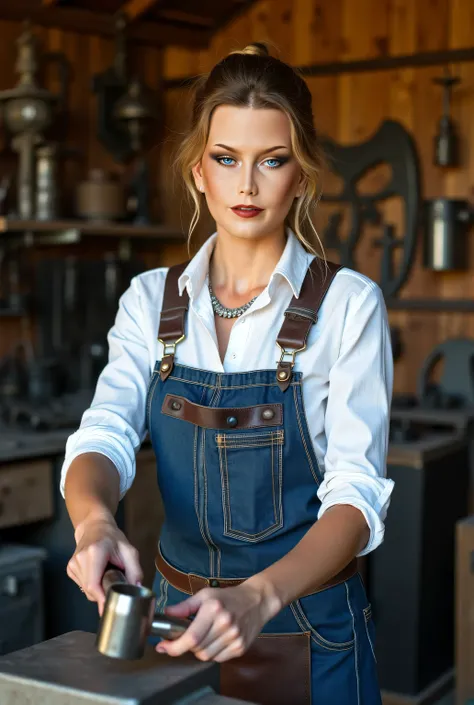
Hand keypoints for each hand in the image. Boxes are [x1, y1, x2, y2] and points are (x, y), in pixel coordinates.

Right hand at [67, 511, 142, 615]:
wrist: (94, 526)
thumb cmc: (113, 538)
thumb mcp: (129, 551)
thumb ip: (135, 570)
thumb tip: (137, 589)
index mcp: (95, 553)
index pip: (93, 585)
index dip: (102, 600)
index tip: (110, 609)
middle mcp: (80, 559)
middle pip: (90, 590)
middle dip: (104, 594)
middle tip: (115, 586)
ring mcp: (72, 564)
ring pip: (86, 590)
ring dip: (98, 589)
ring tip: (106, 575)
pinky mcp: (70, 569)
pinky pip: (82, 586)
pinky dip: (92, 585)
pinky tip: (98, 574)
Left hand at [156, 578, 280, 662]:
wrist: (257, 601)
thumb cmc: (229, 597)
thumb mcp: (205, 595)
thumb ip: (184, 607)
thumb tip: (166, 614)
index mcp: (213, 610)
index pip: (191, 637)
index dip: (174, 646)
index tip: (163, 647)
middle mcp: (225, 625)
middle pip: (197, 649)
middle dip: (187, 645)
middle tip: (189, 635)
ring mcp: (235, 638)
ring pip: (207, 657)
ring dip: (200, 650)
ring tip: (205, 636)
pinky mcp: (241, 648)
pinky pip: (218, 659)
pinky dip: (213, 653)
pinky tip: (216, 640)